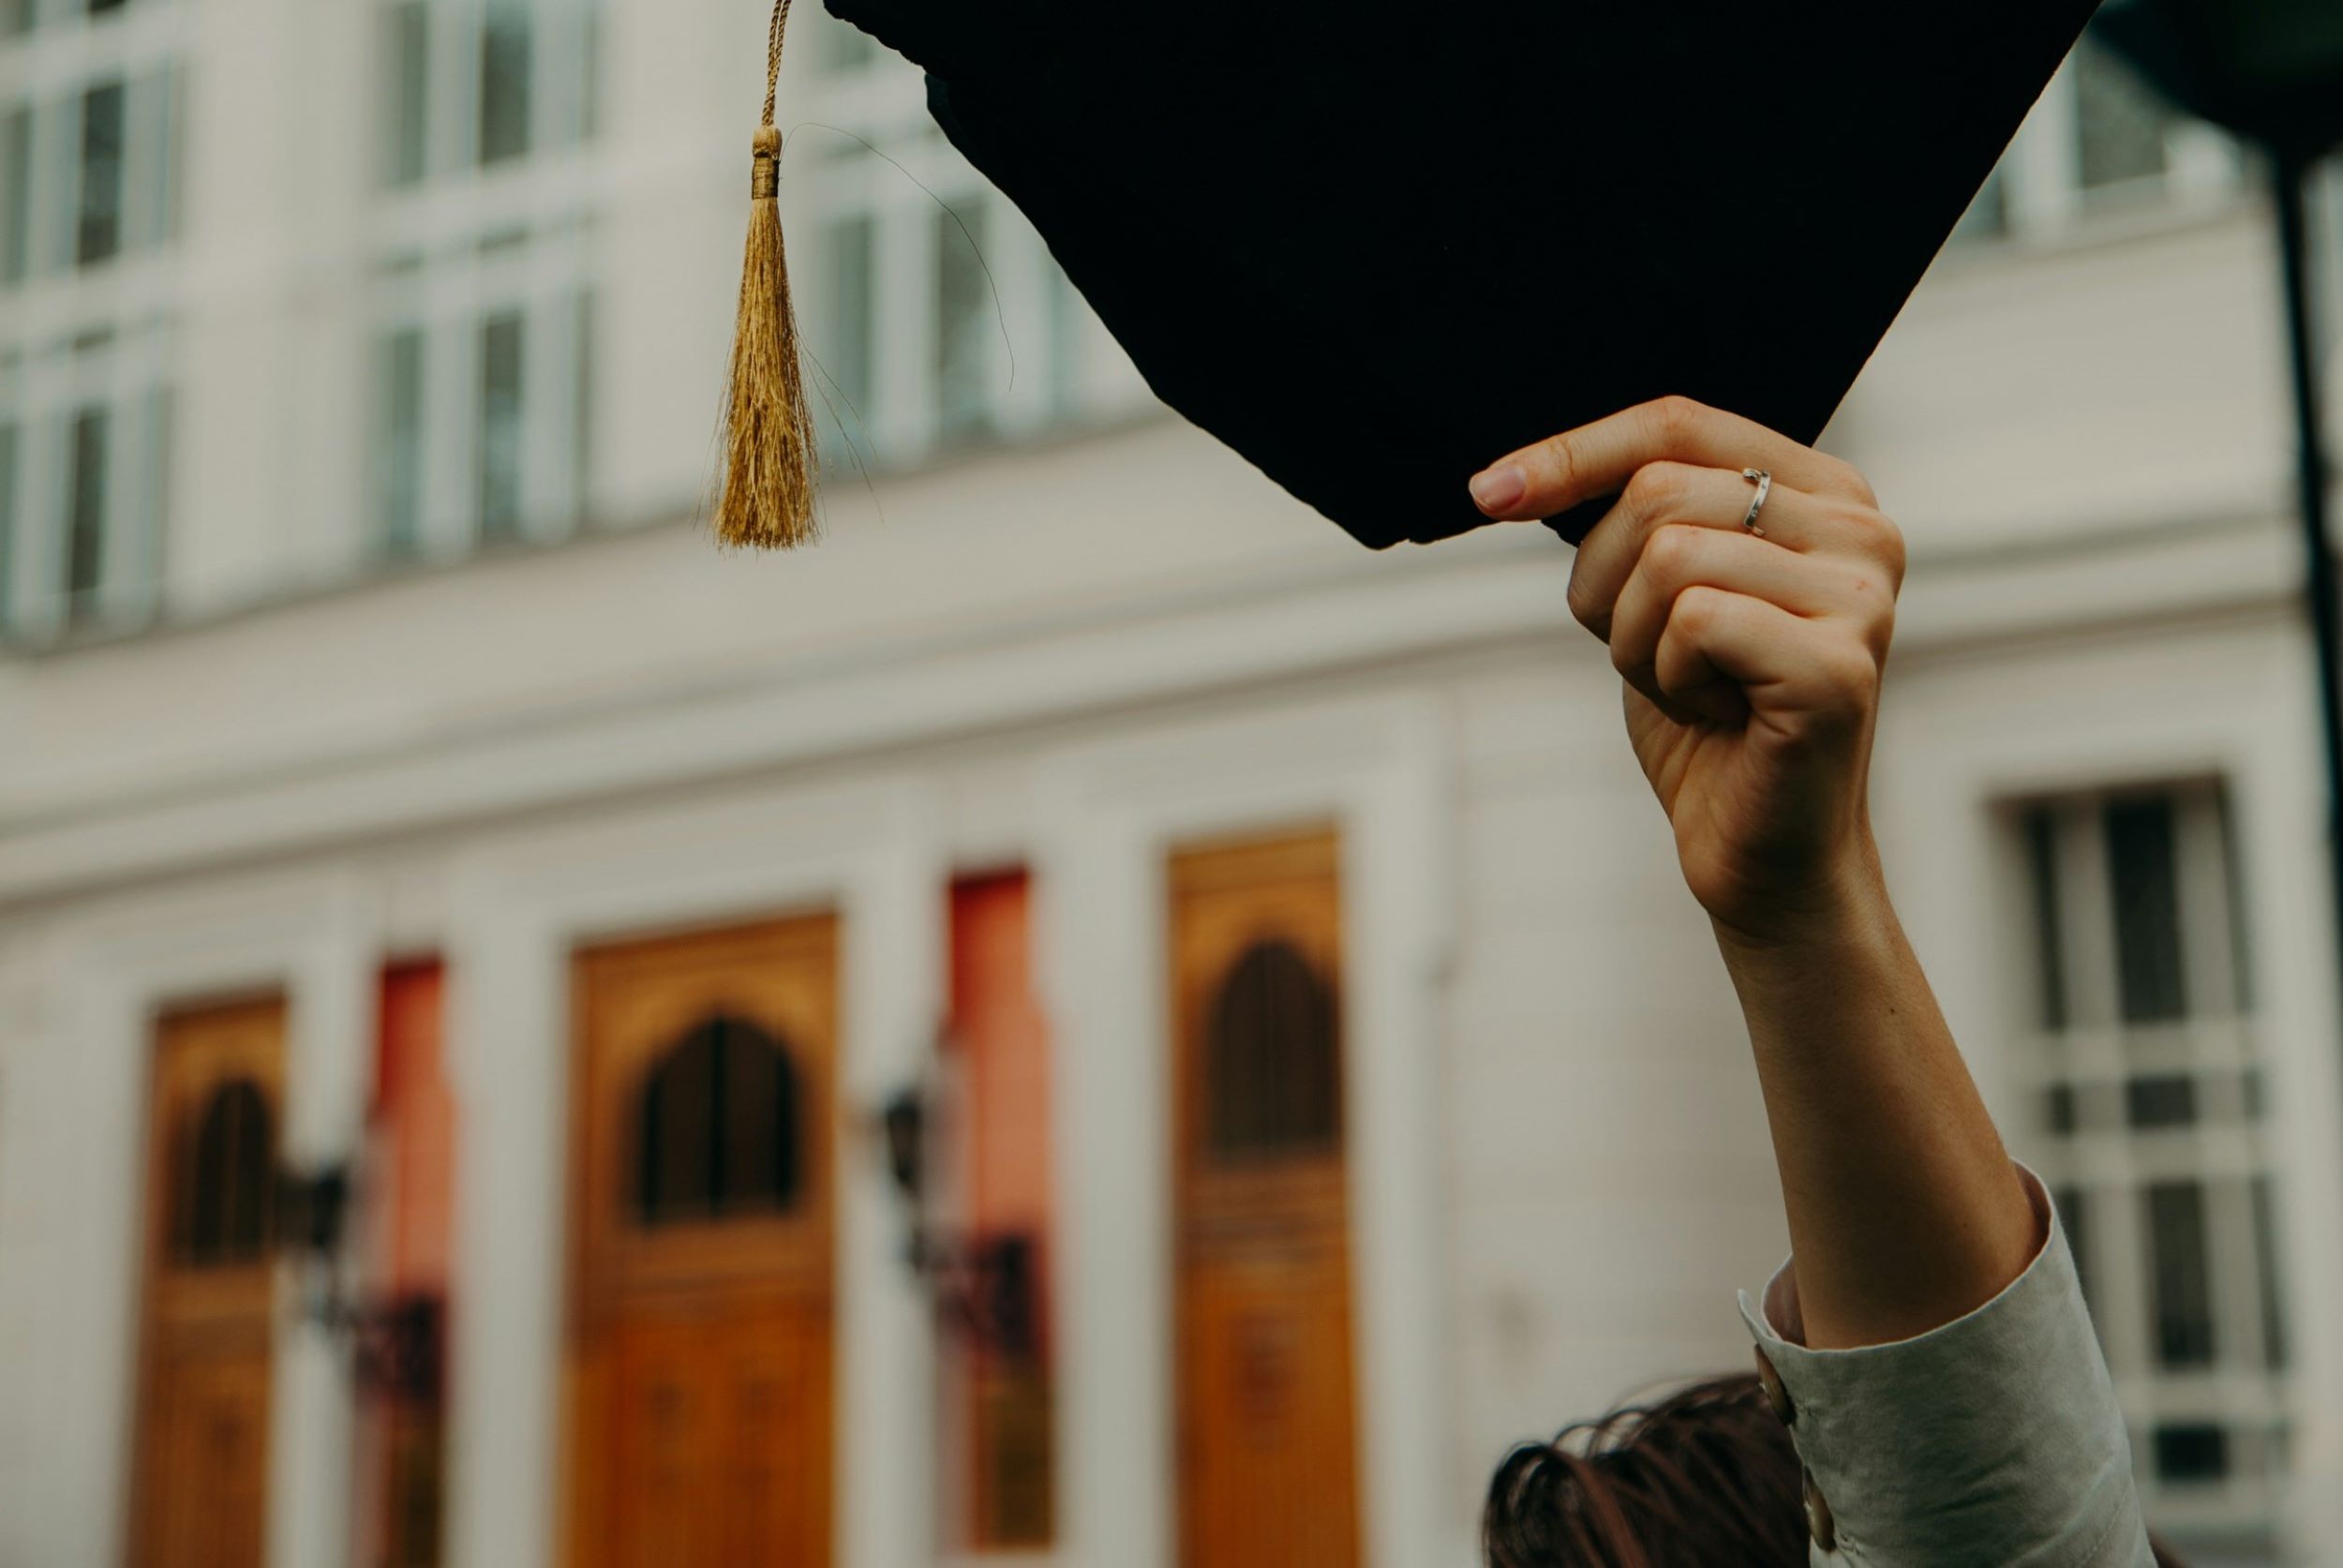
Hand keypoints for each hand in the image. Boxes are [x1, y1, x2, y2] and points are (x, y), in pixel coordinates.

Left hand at [1471, 397, 1904, 944]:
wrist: (1762, 851)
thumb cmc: (1711, 721)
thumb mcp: (1659, 595)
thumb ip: (1635, 519)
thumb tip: (1520, 475)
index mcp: (1823, 491)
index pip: (1677, 423)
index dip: (1574, 452)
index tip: (1489, 492)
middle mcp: (1860, 528)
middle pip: (1659, 490)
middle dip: (1606, 583)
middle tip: (1649, 654)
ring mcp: (1859, 596)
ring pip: (1666, 555)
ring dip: (1637, 641)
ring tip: (1693, 687)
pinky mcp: (1838, 666)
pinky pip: (1691, 621)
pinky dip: (1669, 678)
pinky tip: (1721, 716)